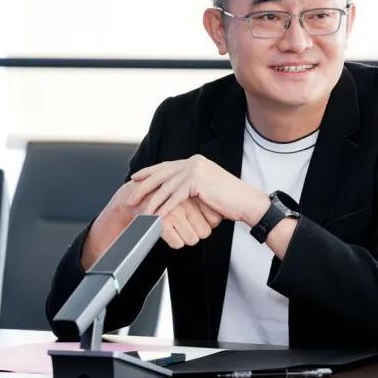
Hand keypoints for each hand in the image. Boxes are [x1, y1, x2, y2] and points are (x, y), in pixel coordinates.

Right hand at [84, 182, 221, 266]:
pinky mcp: (161, 222)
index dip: (208, 224)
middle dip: (197, 233)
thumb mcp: (184, 195)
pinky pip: (177, 243)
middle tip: (187, 227)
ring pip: (192, 239)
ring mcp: (173, 212)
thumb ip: (202, 204)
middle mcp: (185, 202)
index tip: (199, 221)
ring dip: (185, 238)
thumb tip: (220, 217)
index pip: (215, 220)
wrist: (133, 197)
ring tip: (177, 229)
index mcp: (193, 193)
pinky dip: (174, 241)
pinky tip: (169, 233)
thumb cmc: (160, 197)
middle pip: (205, 232)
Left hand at [127, 154, 269, 225]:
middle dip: (144, 186)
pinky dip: (164, 207)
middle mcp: (194, 162)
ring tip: (141, 211)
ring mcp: (195, 170)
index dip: (149, 173)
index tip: (136, 179)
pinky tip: (156, 216)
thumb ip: (191, 185)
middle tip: (131, 196)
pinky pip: (175, 197)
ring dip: (151, 200)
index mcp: (195, 161)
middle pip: (162, 174)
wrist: (246, 203)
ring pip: (166, 186)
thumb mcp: (206, 188)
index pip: (166, 166)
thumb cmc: (229, 200)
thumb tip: (174, 192)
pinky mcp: (197, 182)